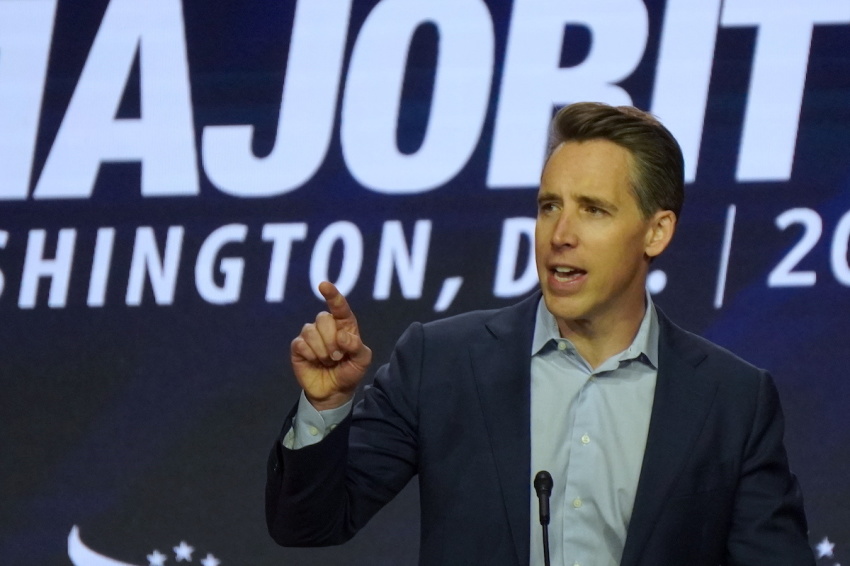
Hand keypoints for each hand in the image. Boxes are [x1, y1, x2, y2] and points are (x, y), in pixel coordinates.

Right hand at [290, 282, 371, 409]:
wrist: (334, 392)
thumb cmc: (350, 372)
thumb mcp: (362, 361)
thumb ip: (357, 346)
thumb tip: (341, 336)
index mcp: (344, 325)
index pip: (339, 307)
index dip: (332, 295)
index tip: (323, 285)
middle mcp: (327, 326)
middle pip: (323, 319)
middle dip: (331, 340)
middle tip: (338, 357)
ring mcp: (311, 335)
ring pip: (310, 331)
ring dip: (322, 350)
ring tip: (327, 361)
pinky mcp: (298, 347)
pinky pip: (300, 343)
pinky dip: (310, 355)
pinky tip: (314, 362)